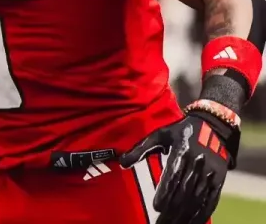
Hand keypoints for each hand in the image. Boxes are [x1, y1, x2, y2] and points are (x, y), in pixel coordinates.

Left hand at [120, 105, 239, 223]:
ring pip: (197, 198)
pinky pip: (212, 200)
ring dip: (185, 215)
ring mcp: (210, 173)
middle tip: (160, 223)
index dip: (165, 192)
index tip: (156, 207)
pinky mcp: (219, 180)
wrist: (213, 127)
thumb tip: (122, 163)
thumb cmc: (179, 132)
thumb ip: (140, 149)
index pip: (173, 176)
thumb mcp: (159, 135)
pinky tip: (192, 222)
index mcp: (182, 151)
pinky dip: (202, 214)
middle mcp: (198, 163)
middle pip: (184, 191)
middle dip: (172, 210)